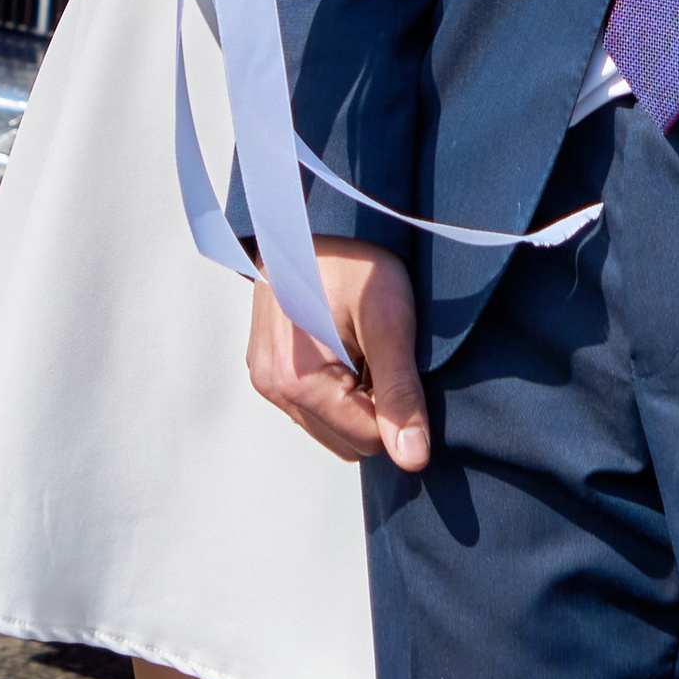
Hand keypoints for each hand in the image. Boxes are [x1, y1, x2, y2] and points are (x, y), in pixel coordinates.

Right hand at [249, 241, 431, 471]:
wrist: (310, 218)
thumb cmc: (353, 261)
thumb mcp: (389, 317)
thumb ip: (400, 391)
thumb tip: (413, 460)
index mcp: (297, 380)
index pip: (369, 440)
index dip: (397, 407)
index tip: (399, 358)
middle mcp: (272, 388)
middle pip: (349, 441)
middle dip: (375, 407)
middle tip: (381, 349)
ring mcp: (265, 381)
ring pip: (332, 429)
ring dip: (356, 400)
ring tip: (361, 345)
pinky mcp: (266, 372)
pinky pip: (314, 409)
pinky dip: (337, 390)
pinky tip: (343, 345)